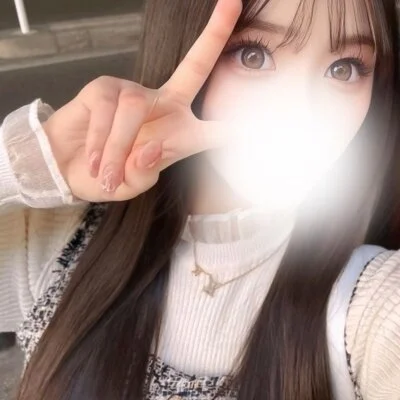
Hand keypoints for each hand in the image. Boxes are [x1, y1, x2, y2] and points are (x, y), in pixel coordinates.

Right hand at [42, 0, 241, 201]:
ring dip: (118, 149)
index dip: (235, 126)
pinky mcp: (103, 88)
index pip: (213, 129)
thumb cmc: (104, 176)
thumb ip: (145, 172)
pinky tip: (93, 160)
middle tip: (232, 3)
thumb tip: (152, 147)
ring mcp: (133, 92)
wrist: (67, 169)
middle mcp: (162, 105)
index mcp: (178, 133)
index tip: (259, 122)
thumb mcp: (129, 185)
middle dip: (214, 35)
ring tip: (106, 175)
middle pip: (194, 67)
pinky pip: (108, 111)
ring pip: (135, 110)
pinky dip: (100, 142)